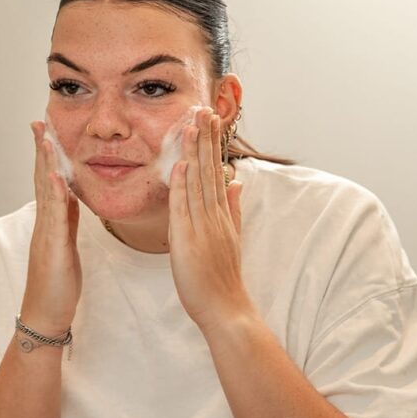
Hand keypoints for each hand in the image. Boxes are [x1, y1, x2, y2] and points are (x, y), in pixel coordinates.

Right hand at [20, 122, 80, 335]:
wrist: (46, 314)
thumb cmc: (57, 284)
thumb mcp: (65, 244)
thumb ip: (66, 219)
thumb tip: (70, 195)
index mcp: (52, 222)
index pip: (49, 181)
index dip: (48, 155)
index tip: (48, 131)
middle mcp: (45, 223)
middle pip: (41, 178)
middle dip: (41, 149)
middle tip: (39, 121)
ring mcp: (46, 234)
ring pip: (45, 192)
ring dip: (44, 162)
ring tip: (45, 137)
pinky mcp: (52, 247)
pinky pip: (54, 216)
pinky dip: (52, 194)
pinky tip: (53, 175)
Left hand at [168, 108, 252, 333]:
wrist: (225, 308)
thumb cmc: (223, 278)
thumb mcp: (231, 237)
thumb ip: (233, 208)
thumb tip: (236, 182)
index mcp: (222, 214)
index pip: (216, 171)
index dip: (212, 145)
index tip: (210, 120)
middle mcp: (215, 215)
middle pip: (209, 170)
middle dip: (206, 138)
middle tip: (204, 109)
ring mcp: (203, 226)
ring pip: (198, 182)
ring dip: (194, 152)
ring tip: (193, 124)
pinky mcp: (189, 239)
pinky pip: (184, 207)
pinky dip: (182, 184)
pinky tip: (180, 164)